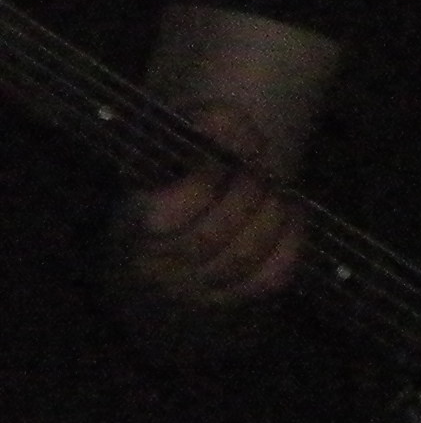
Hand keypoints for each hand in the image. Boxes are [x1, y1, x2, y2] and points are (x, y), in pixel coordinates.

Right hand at [112, 100, 303, 314]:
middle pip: (212, 234)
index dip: (206, 177)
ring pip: (245, 256)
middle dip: (247, 190)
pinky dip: (291, 239)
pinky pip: (272, 276)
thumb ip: (198, 128)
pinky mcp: (232, 302)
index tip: (228, 149)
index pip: (166, 214)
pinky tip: (291, 210)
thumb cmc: (170, 182)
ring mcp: (194, 293)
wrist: (168, 243)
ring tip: (275, 184)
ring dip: (272, 211)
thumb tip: (226, 120)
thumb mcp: (171, 147)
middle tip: (260, 163)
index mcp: (127, 228)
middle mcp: (155, 270)